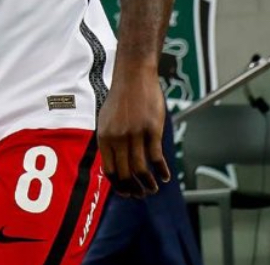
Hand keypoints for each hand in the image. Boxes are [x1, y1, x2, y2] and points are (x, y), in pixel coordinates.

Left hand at [98, 68, 168, 197]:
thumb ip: (109, 142)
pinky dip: (161, 170)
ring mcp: (135, 134)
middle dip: (134, 189)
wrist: (134, 75)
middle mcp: (118, 138)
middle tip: (142, 195)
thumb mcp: (106, 120)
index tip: (126, 193)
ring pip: (141, 169)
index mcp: (104, 137)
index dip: (119, 186)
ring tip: (153, 189)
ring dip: (148, 184)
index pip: (110, 171)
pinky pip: (156, 156)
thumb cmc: (121, 97)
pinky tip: (165, 176)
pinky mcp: (152, 129)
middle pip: (126, 173)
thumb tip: (113, 165)